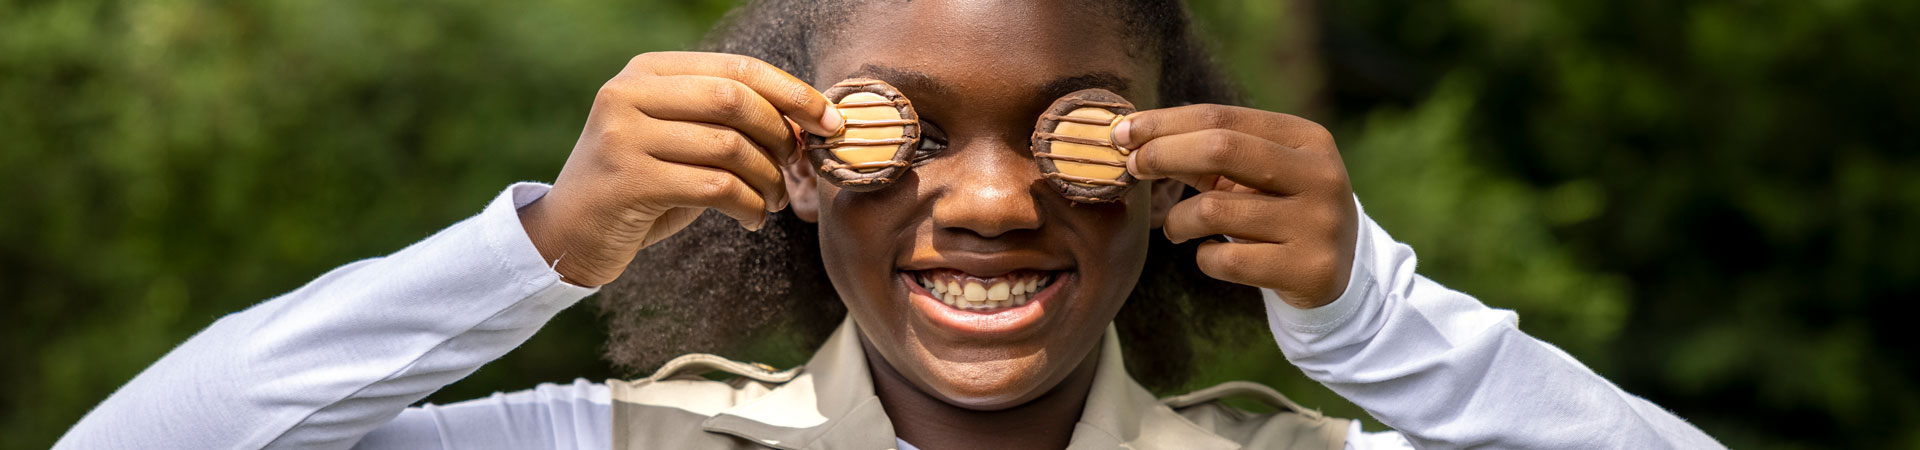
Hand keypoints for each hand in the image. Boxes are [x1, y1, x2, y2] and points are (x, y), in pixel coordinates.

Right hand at [517, 52, 844, 286]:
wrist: (568, 234)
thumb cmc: (641, 185)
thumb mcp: (678, 139)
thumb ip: (725, 120)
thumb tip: (808, 118)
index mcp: (647, 71)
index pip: (737, 69)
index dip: (793, 93)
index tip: (832, 121)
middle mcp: (629, 93)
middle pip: (735, 100)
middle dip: (780, 136)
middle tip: (796, 168)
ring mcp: (623, 135)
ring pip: (730, 147)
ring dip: (769, 180)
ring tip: (774, 200)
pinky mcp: (628, 180)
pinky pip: (715, 187)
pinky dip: (749, 206)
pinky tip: (752, 219)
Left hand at [1117, 105, 1357, 308]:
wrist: (1339, 271)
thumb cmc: (1279, 209)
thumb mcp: (1257, 172)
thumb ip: (1208, 151)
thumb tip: (1134, 134)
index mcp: (1307, 138)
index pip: (1222, 118)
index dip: (1165, 123)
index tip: (1123, 132)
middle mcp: (1321, 176)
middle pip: (1221, 149)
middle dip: (1162, 154)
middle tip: (1133, 167)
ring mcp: (1319, 224)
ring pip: (1214, 211)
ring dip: (1178, 221)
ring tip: (1177, 228)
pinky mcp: (1309, 270)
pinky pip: (1226, 261)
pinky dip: (1203, 257)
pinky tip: (1209, 254)